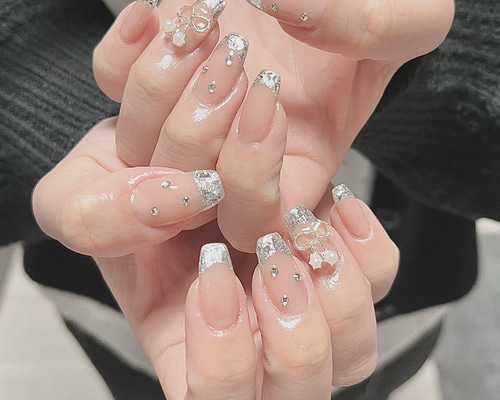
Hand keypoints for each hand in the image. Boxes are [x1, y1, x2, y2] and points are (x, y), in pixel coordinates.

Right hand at [33, 117, 397, 395]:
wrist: (197, 125)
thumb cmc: (143, 168)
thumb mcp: (82, 185)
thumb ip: (91, 213)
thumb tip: (165, 207)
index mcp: (180, 336)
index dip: (221, 361)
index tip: (210, 269)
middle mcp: (250, 333)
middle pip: (296, 394)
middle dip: (292, 338)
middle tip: (267, 255)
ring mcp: (304, 302)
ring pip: (352, 352)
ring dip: (334, 293)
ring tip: (298, 225)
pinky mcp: (341, 261)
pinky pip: (380, 281)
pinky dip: (366, 249)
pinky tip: (334, 206)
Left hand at [93, 0, 453, 250]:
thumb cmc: (377, 5)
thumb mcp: (408, 18)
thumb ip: (373, 26)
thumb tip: (294, 12)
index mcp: (298, 167)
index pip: (255, 222)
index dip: (248, 182)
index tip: (270, 104)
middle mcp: (236, 156)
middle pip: (184, 191)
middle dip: (199, 128)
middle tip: (238, 58)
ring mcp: (192, 117)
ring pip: (137, 144)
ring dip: (163, 85)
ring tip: (204, 21)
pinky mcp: (163, 73)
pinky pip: (111, 79)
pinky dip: (124, 50)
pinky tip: (156, 13)